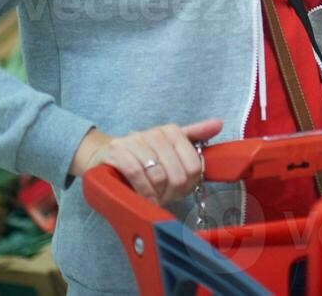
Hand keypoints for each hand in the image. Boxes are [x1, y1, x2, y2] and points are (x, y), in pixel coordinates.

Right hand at [71, 118, 222, 204]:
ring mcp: (134, 141)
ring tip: (152, 197)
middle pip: (177, 173)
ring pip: (158, 174)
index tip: (179, 190)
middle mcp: (154, 133)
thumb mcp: (169, 147)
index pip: (194, 165)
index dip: (188, 184)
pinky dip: (143, 191)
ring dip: (156, 194)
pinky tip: (143, 197)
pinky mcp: (116, 152)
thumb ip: (194, 136)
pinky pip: (137, 174)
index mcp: (171, 131)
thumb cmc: (142, 157)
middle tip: (163, 197)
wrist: (103, 157)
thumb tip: (218, 124)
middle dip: (171, 192)